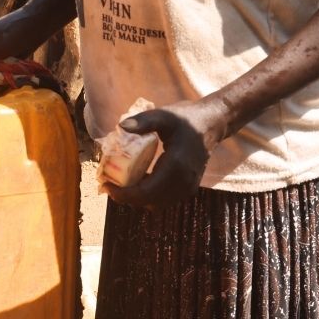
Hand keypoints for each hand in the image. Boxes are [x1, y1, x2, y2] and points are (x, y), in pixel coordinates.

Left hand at [106, 98, 230, 208]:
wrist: (212, 124)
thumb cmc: (187, 118)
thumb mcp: (164, 115)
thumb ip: (144, 120)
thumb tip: (121, 127)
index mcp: (176, 166)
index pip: (146, 192)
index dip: (123, 194)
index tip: (106, 185)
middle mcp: (183, 182)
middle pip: (149, 202)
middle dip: (126, 197)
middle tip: (108, 184)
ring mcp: (188, 188)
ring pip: (156, 204)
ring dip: (137, 198)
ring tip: (120, 184)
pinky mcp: (188, 188)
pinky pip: (164, 199)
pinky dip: (148, 195)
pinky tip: (138, 181)